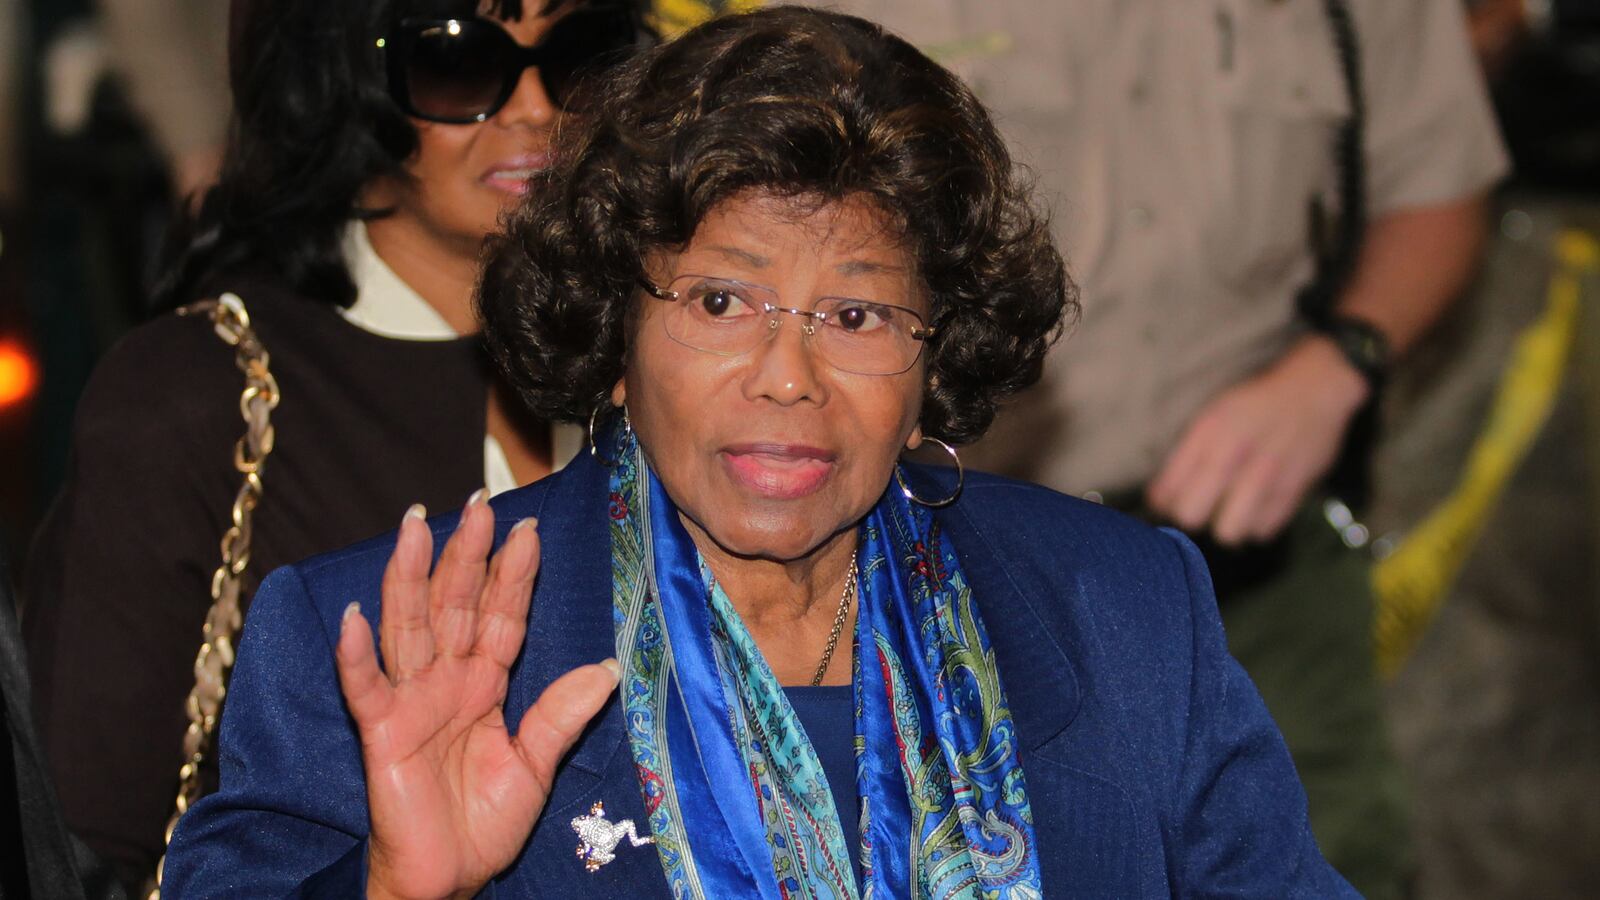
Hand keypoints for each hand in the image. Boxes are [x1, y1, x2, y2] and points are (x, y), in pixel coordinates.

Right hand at [335, 493, 619, 899]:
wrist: (449, 878)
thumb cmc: (484, 823)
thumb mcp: (535, 765)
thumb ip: (561, 715)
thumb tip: (606, 667)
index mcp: (485, 684)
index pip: (501, 617)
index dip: (512, 576)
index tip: (527, 530)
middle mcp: (446, 681)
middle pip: (455, 606)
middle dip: (465, 555)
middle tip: (477, 504)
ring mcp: (410, 701)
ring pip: (409, 626)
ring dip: (408, 577)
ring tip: (413, 528)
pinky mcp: (381, 732)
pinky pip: (367, 687)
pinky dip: (357, 654)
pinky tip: (353, 616)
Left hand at [1146, 337, 1369, 545]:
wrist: (1314, 389)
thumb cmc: (1254, 405)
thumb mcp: (1213, 416)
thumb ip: (1185, 456)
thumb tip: (1158, 500)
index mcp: (1208, 432)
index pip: (1169, 488)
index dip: (1162, 502)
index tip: (1167, 501)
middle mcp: (1234, 453)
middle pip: (1191, 515)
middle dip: (1189, 516)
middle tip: (1198, 507)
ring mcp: (1266, 474)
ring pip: (1228, 531)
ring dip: (1225, 526)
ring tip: (1229, 513)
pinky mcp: (1293, 489)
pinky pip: (1262, 530)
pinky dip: (1256, 525)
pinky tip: (1256, 508)